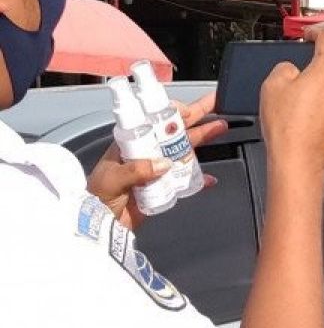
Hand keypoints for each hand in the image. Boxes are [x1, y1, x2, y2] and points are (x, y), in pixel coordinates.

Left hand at [87, 92, 225, 229]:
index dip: (172, 112)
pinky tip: (209, 178)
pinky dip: (199, 178)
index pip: (154, 121)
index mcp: (132, 143)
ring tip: (220, 127)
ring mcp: (157, 168)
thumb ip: (138, 169)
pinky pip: (185, 179)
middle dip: (195, 116)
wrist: (101, 222)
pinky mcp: (164, 185)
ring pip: (184, 149)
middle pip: (175, 130)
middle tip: (215, 105)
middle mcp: (147, 151)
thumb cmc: (99, 195)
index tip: (189, 110)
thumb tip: (165, 163)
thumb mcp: (114, 178)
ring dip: (202, 138)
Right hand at [259, 25, 323, 177]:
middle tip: (305, 59)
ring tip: (302, 87)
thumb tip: (292, 70)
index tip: (309, 34)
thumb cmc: (287, 127)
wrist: (298, 161)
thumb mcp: (273, 85)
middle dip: (323, 56)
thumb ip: (285, 68)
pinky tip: (307, 107)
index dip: (318, 31)